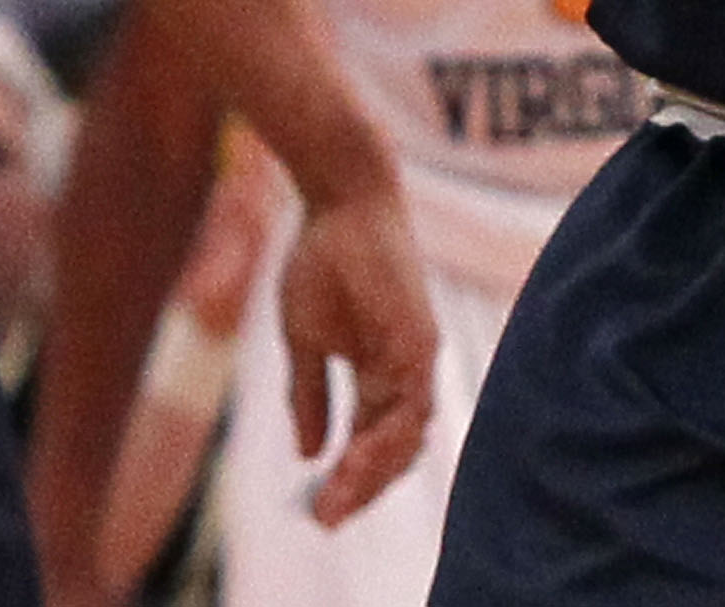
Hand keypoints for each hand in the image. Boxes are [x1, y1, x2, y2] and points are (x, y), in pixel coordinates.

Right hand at [271, 182, 435, 527]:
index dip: (350, 478)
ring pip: (408, 435)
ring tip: (337, 500)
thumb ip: (311, 395)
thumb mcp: (305, 341)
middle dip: (362, 488)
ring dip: (373, 473)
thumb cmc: (322, 261)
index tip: (319, 511)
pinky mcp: (418, 338)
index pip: (372, 440)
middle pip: (396, 448)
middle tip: (327, 518)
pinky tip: (355, 460)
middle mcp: (405, 369)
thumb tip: (310, 455)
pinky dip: (387, 437)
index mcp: (379, 371)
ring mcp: (416, 354)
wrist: (338, 206)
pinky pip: (411, 403)